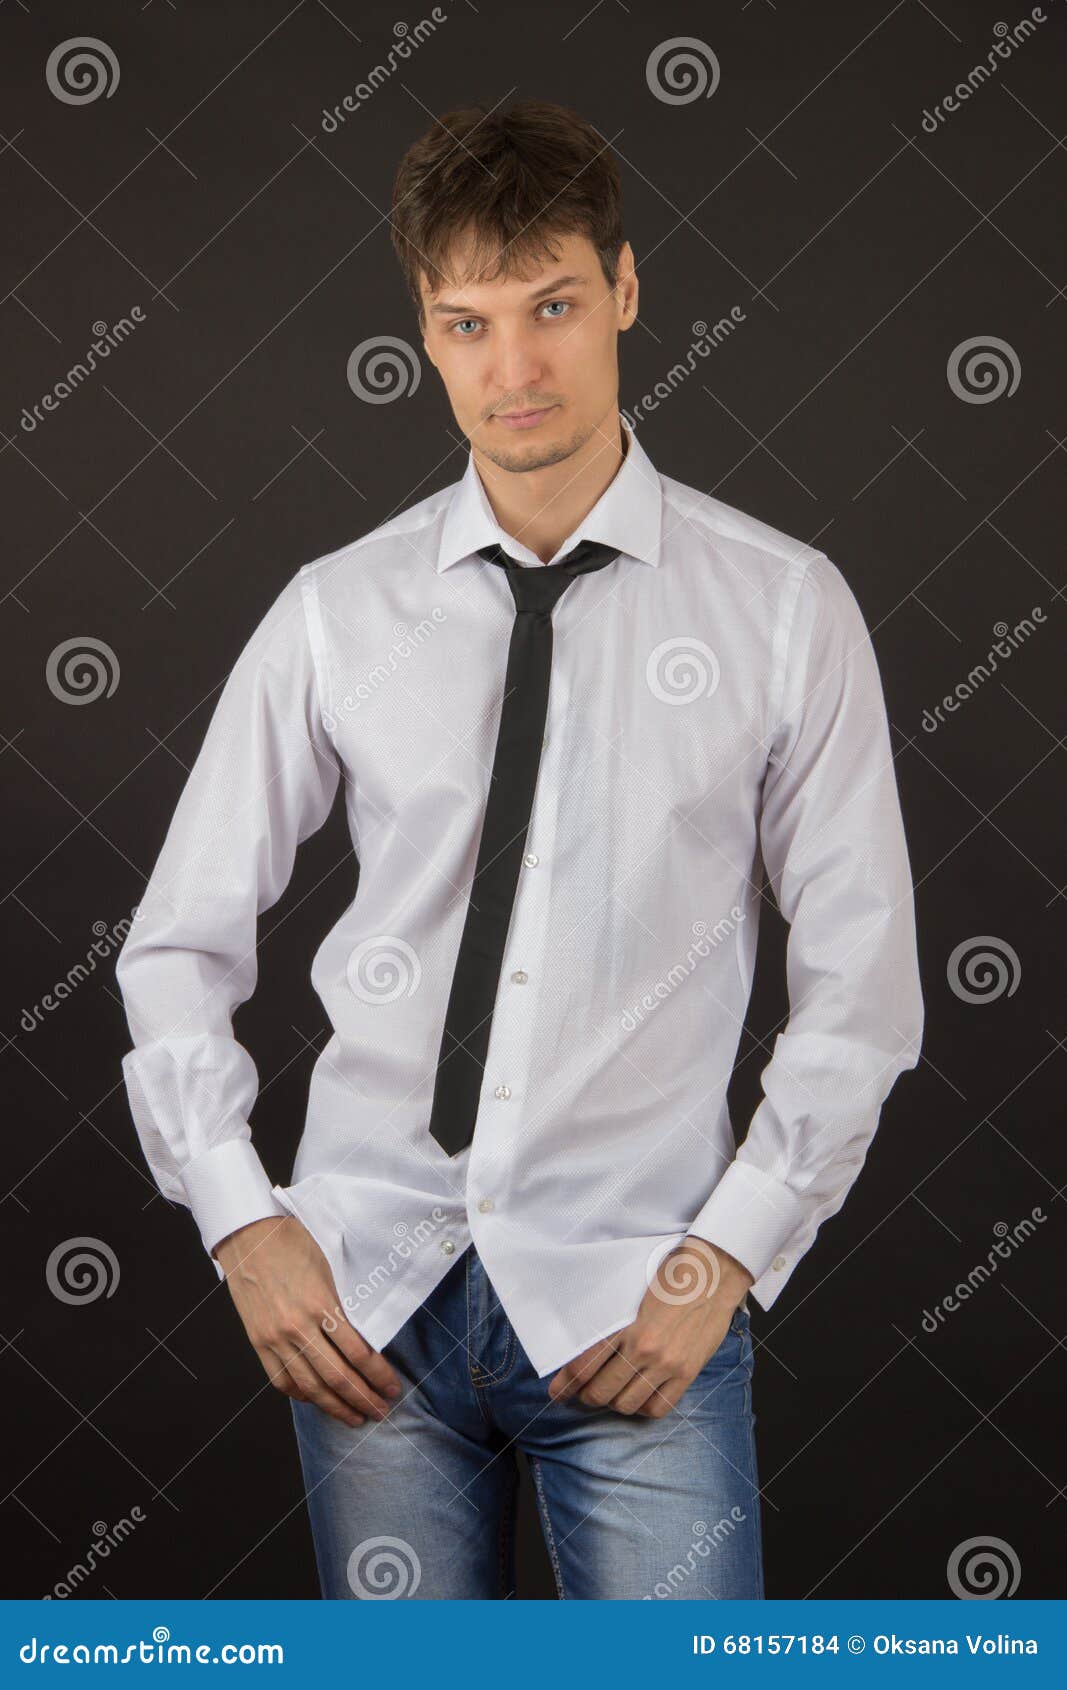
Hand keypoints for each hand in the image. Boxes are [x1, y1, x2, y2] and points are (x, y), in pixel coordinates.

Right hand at [215, 1214, 403, 1427]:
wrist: (248, 1235)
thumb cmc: (293, 1243)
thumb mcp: (328, 1269)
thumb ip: (342, 1306)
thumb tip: (363, 1340)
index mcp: (320, 1305)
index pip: (357, 1353)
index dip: (378, 1375)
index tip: (392, 1387)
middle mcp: (297, 1327)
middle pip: (337, 1377)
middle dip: (363, 1399)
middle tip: (381, 1411)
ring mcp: (275, 1338)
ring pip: (310, 1386)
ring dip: (335, 1407)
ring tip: (354, 1417)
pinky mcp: (258, 1342)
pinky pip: (281, 1379)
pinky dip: (301, 1395)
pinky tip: (317, 1400)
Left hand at [546, 1236, 752, 1417]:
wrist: (713, 1271)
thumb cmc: (670, 1274)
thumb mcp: (629, 1291)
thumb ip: (610, 1321)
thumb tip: (586, 1346)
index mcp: (624, 1324)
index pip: (583, 1365)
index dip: (566, 1384)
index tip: (558, 1392)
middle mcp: (644, 1348)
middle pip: (601, 1391)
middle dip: (586, 1397)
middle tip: (582, 1394)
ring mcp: (667, 1363)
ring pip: (626, 1404)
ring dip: (613, 1403)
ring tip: (611, 1394)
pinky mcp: (687, 1372)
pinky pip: (658, 1408)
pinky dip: (643, 1408)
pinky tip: (639, 1397)